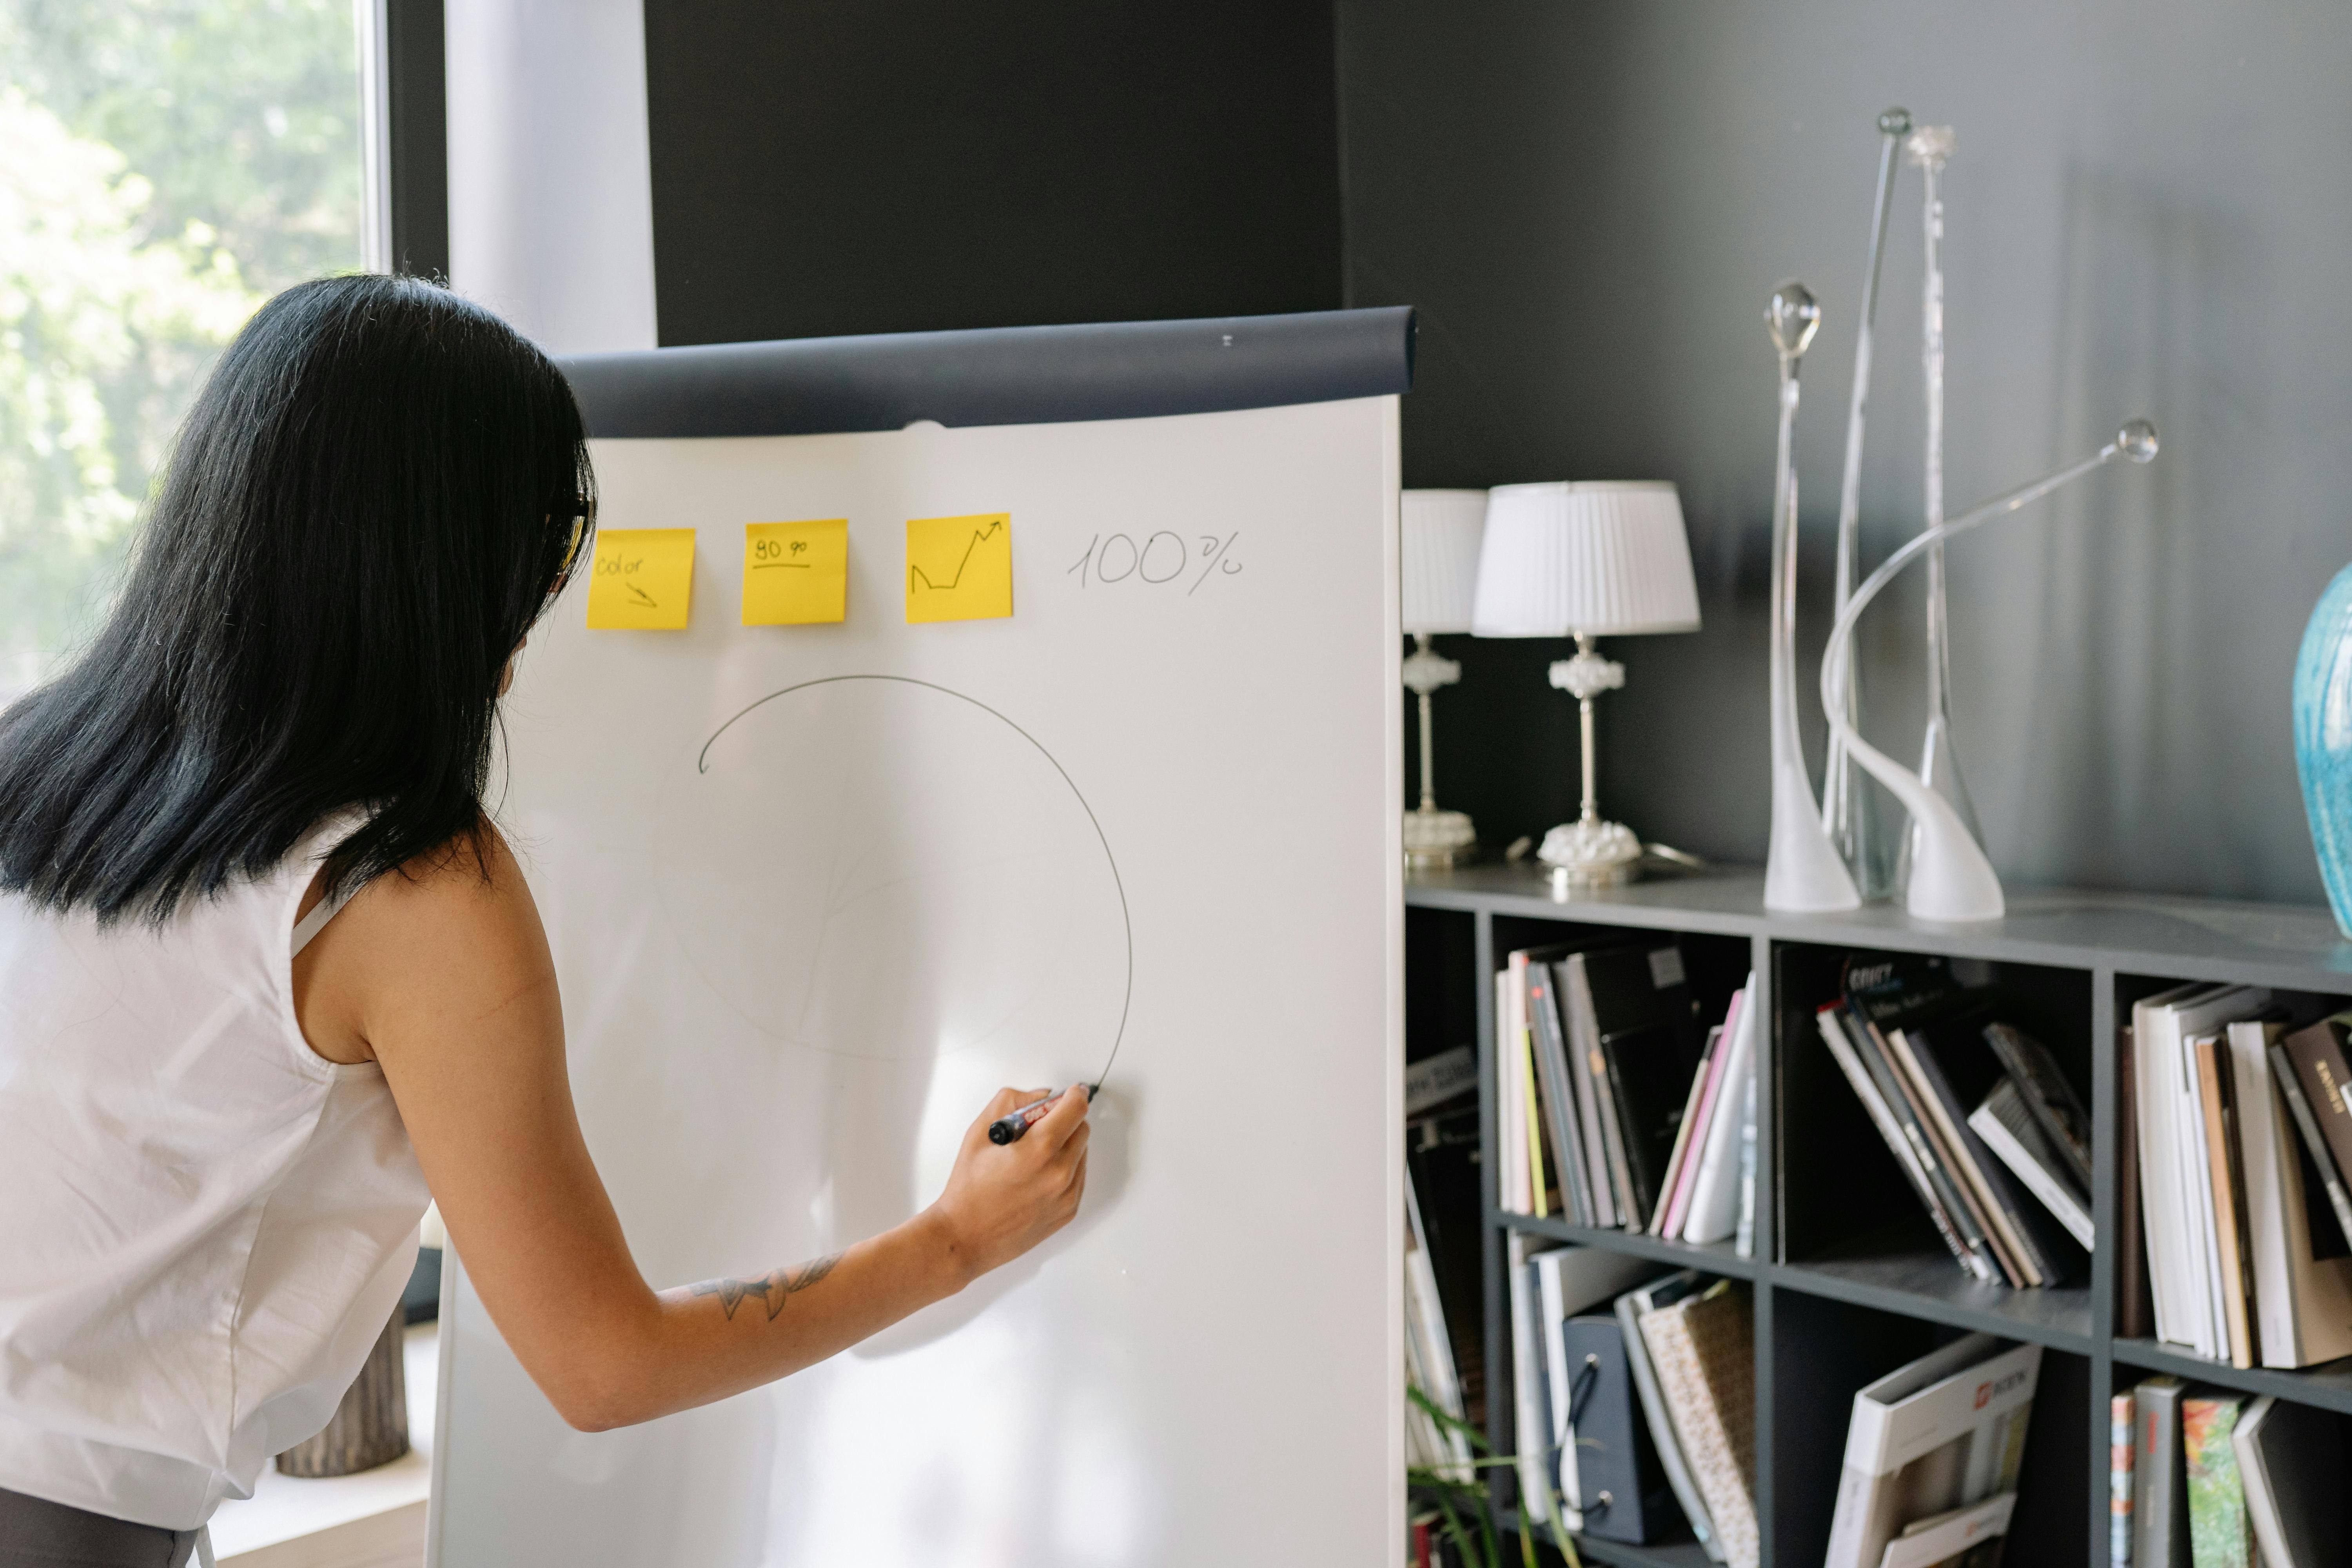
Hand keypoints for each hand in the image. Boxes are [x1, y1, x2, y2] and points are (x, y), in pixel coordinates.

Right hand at [926, 1085, 1090, 1285]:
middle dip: (1064, 1121)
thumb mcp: (980, 1132)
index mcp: (1038, 1150)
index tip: (1070, 1093)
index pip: (1076, 1108)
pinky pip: (1078, 1177)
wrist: (965, 1237)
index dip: (1073, 1095)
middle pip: (1082, 1129)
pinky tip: (1036, 1175)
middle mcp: (1059, 1174)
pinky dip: (1065, 1169)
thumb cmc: (968, 1188)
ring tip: (1031, 1157)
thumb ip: (1012, 1102)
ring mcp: (1066, 1195)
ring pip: (1082, 1153)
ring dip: (1065, 1146)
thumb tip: (1042, 1096)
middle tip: (1037, 1128)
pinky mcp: (1068, 1211)